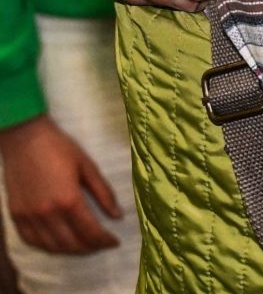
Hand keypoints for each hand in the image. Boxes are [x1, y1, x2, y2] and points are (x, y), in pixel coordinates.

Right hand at [0, 116, 120, 254]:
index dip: (104, 240)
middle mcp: (47, 213)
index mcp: (68, 200)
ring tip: (84, 246)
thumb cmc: (60, 148)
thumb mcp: (88, 166)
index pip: (90, 231)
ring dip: (70, 251)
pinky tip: (59, 243)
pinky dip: (47, 247)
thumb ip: (104, 193)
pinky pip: (31, 241)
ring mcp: (28, 217)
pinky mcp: (16, 215)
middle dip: (90, 248)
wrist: (25, 139)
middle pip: (71, 243)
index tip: (115, 242)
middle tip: (101, 245)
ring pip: (51, 246)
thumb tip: (118, 215)